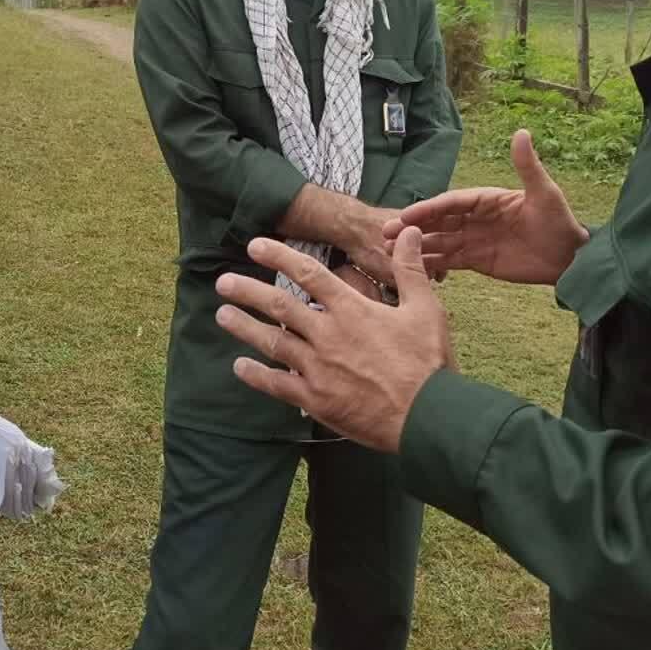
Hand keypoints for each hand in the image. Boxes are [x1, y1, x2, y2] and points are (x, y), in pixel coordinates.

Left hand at [215, 227, 451, 452]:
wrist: (427, 416)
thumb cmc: (428, 363)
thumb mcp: (426, 310)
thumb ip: (410, 270)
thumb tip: (408, 233)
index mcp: (351, 310)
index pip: (308, 274)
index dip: (278, 256)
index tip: (254, 245)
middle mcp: (328, 334)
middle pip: (278, 305)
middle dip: (247, 291)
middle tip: (223, 282)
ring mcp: (318, 368)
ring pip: (272, 342)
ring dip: (244, 327)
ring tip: (222, 315)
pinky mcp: (316, 399)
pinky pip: (277, 384)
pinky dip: (256, 375)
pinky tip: (239, 366)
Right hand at [384, 130, 585, 285]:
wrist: (571, 258)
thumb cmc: (560, 222)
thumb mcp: (545, 194)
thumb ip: (528, 166)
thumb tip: (522, 132)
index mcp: (486, 199)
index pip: (451, 202)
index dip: (428, 208)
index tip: (406, 215)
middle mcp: (475, 218)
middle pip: (438, 221)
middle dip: (412, 226)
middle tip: (386, 233)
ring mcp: (474, 239)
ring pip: (439, 241)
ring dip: (416, 245)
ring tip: (390, 252)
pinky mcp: (477, 260)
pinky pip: (449, 261)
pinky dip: (431, 263)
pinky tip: (412, 268)